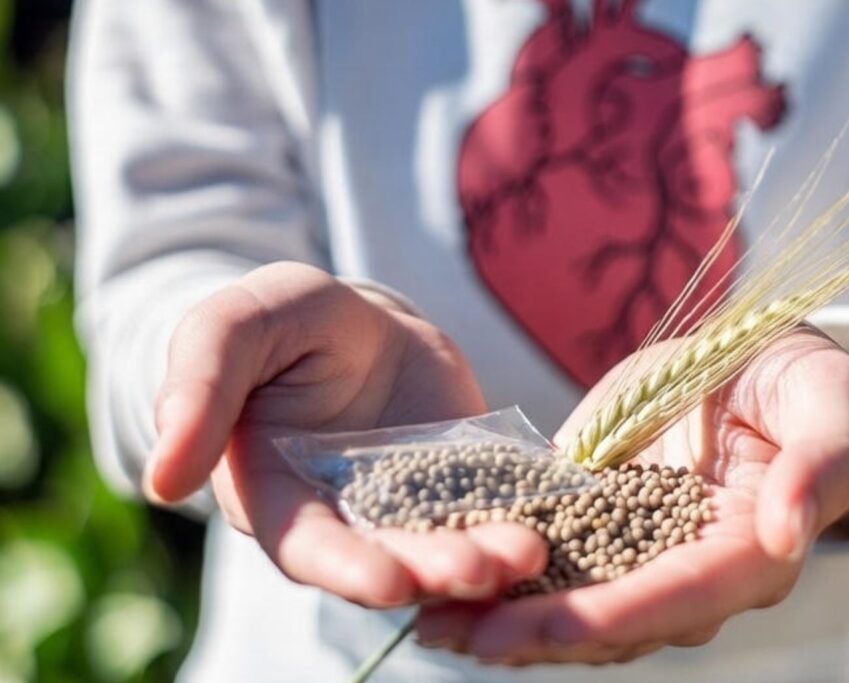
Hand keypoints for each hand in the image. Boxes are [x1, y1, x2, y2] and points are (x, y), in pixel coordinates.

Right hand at [145, 262, 546, 607]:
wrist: (358, 321)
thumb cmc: (283, 321)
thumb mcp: (235, 327)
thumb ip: (197, 388)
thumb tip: (160, 479)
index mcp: (278, 496)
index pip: (307, 546)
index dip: (346, 568)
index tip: (389, 582)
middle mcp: (346, 520)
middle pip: (390, 561)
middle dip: (434, 571)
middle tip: (484, 572)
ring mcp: (410, 509)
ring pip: (446, 546)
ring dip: (487, 558)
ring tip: (529, 553)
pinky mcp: (463, 487)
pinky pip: (491, 513)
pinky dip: (518, 522)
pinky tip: (553, 523)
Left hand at [416, 328, 848, 663]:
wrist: (755, 362)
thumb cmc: (801, 380)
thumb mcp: (829, 400)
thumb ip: (821, 463)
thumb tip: (787, 533)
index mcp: (748, 554)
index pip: (682, 597)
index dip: (618, 616)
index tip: (553, 630)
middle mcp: (687, 570)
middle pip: (612, 619)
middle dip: (536, 633)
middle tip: (457, 637)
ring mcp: (636, 548)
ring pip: (569, 602)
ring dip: (501, 617)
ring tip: (429, 622)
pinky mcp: (596, 515)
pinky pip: (546, 553)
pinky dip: (496, 567)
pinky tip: (439, 567)